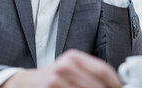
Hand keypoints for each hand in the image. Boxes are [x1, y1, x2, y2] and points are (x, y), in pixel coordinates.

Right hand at [1, 49, 121, 87]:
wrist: (25, 83)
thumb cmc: (52, 78)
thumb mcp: (71, 70)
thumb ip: (90, 75)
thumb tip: (116, 85)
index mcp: (75, 57)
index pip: (103, 70)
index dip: (116, 83)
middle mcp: (67, 65)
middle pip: (97, 85)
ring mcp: (57, 78)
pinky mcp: (50, 87)